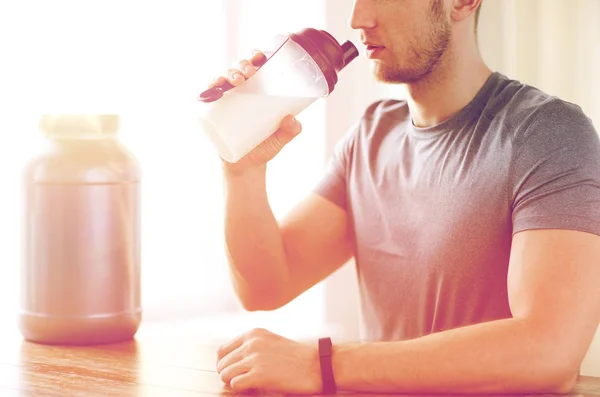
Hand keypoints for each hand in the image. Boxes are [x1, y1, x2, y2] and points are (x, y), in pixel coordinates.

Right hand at [209, 51, 302, 171]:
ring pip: (223, 78)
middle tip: (250, 73)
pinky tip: (214, 87)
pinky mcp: (213, 113)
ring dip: (227, 73)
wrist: (247, 166)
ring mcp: (226, 101)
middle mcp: (240, 92)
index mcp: (257, 91)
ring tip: (237, 81)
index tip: (260, 56)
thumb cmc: (265, 147)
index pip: (255, 66)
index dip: (256, 56)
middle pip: (238, 68)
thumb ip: (290, 131)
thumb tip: (292, 119)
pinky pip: (207, 97)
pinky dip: (208, 89)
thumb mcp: (280, 139)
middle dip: (242, 64)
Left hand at [216, 328, 321, 393]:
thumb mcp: (271, 341)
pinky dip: (241, 389)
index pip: (223, 349)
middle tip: (242, 380)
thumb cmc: (296, 356)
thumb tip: (232, 360)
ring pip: (225, 374)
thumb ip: (252, 346)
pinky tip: (252, 388)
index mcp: (253, 333)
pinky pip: (235, 384)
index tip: (233, 371)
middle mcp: (251, 343)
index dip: (225, 363)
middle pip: (222, 363)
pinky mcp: (259, 374)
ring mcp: (254, 358)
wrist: (317, 365)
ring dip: (233, 382)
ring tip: (247, 384)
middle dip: (229, 374)